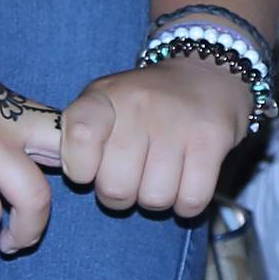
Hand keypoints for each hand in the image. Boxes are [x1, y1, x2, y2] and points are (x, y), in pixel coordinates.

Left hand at [56, 55, 249, 216]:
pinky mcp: (211, 139)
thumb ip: (77, 136)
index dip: (80, 169)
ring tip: (159, 175)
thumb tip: (67, 177)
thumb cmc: (143, 104)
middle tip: (132, 176)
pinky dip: (186, 204)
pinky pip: (191, 200)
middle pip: (115, 188)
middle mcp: (139, 104)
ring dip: (156, 199)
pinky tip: (184, 184)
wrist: (206, 75)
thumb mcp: (102, 104)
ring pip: (154, 199)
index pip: (79, 138)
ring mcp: (177, 121)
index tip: (90, 168)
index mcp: (103, 97)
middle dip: (121, 195)